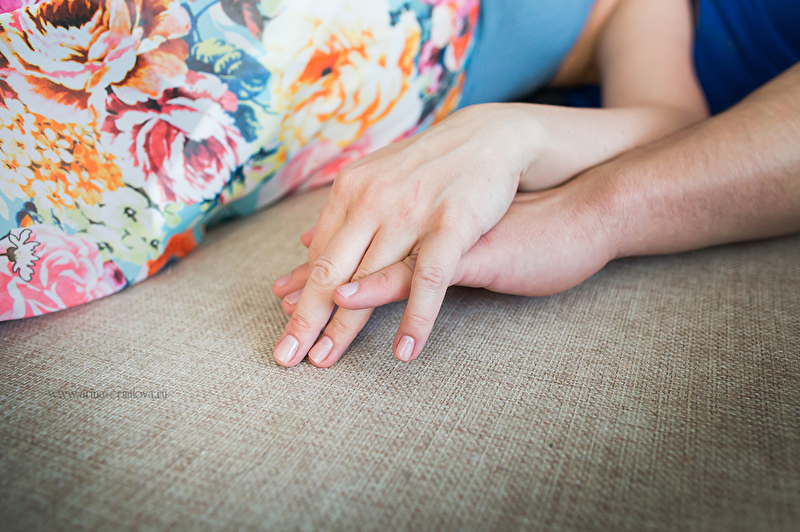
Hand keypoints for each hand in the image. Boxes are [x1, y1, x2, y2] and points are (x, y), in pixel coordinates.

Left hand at [271, 103, 542, 366]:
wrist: (491, 136)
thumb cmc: (431, 166)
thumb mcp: (378, 180)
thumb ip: (343, 215)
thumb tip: (303, 241)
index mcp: (352, 189)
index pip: (318, 252)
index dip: (300, 294)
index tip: (285, 327)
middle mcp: (373, 199)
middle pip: (331, 269)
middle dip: (305, 318)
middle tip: (285, 357)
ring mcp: (410, 212)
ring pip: (368, 278)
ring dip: (345, 326)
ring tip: (324, 360)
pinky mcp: (450, 226)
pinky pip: (428, 281)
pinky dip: (415, 319)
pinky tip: (404, 351)